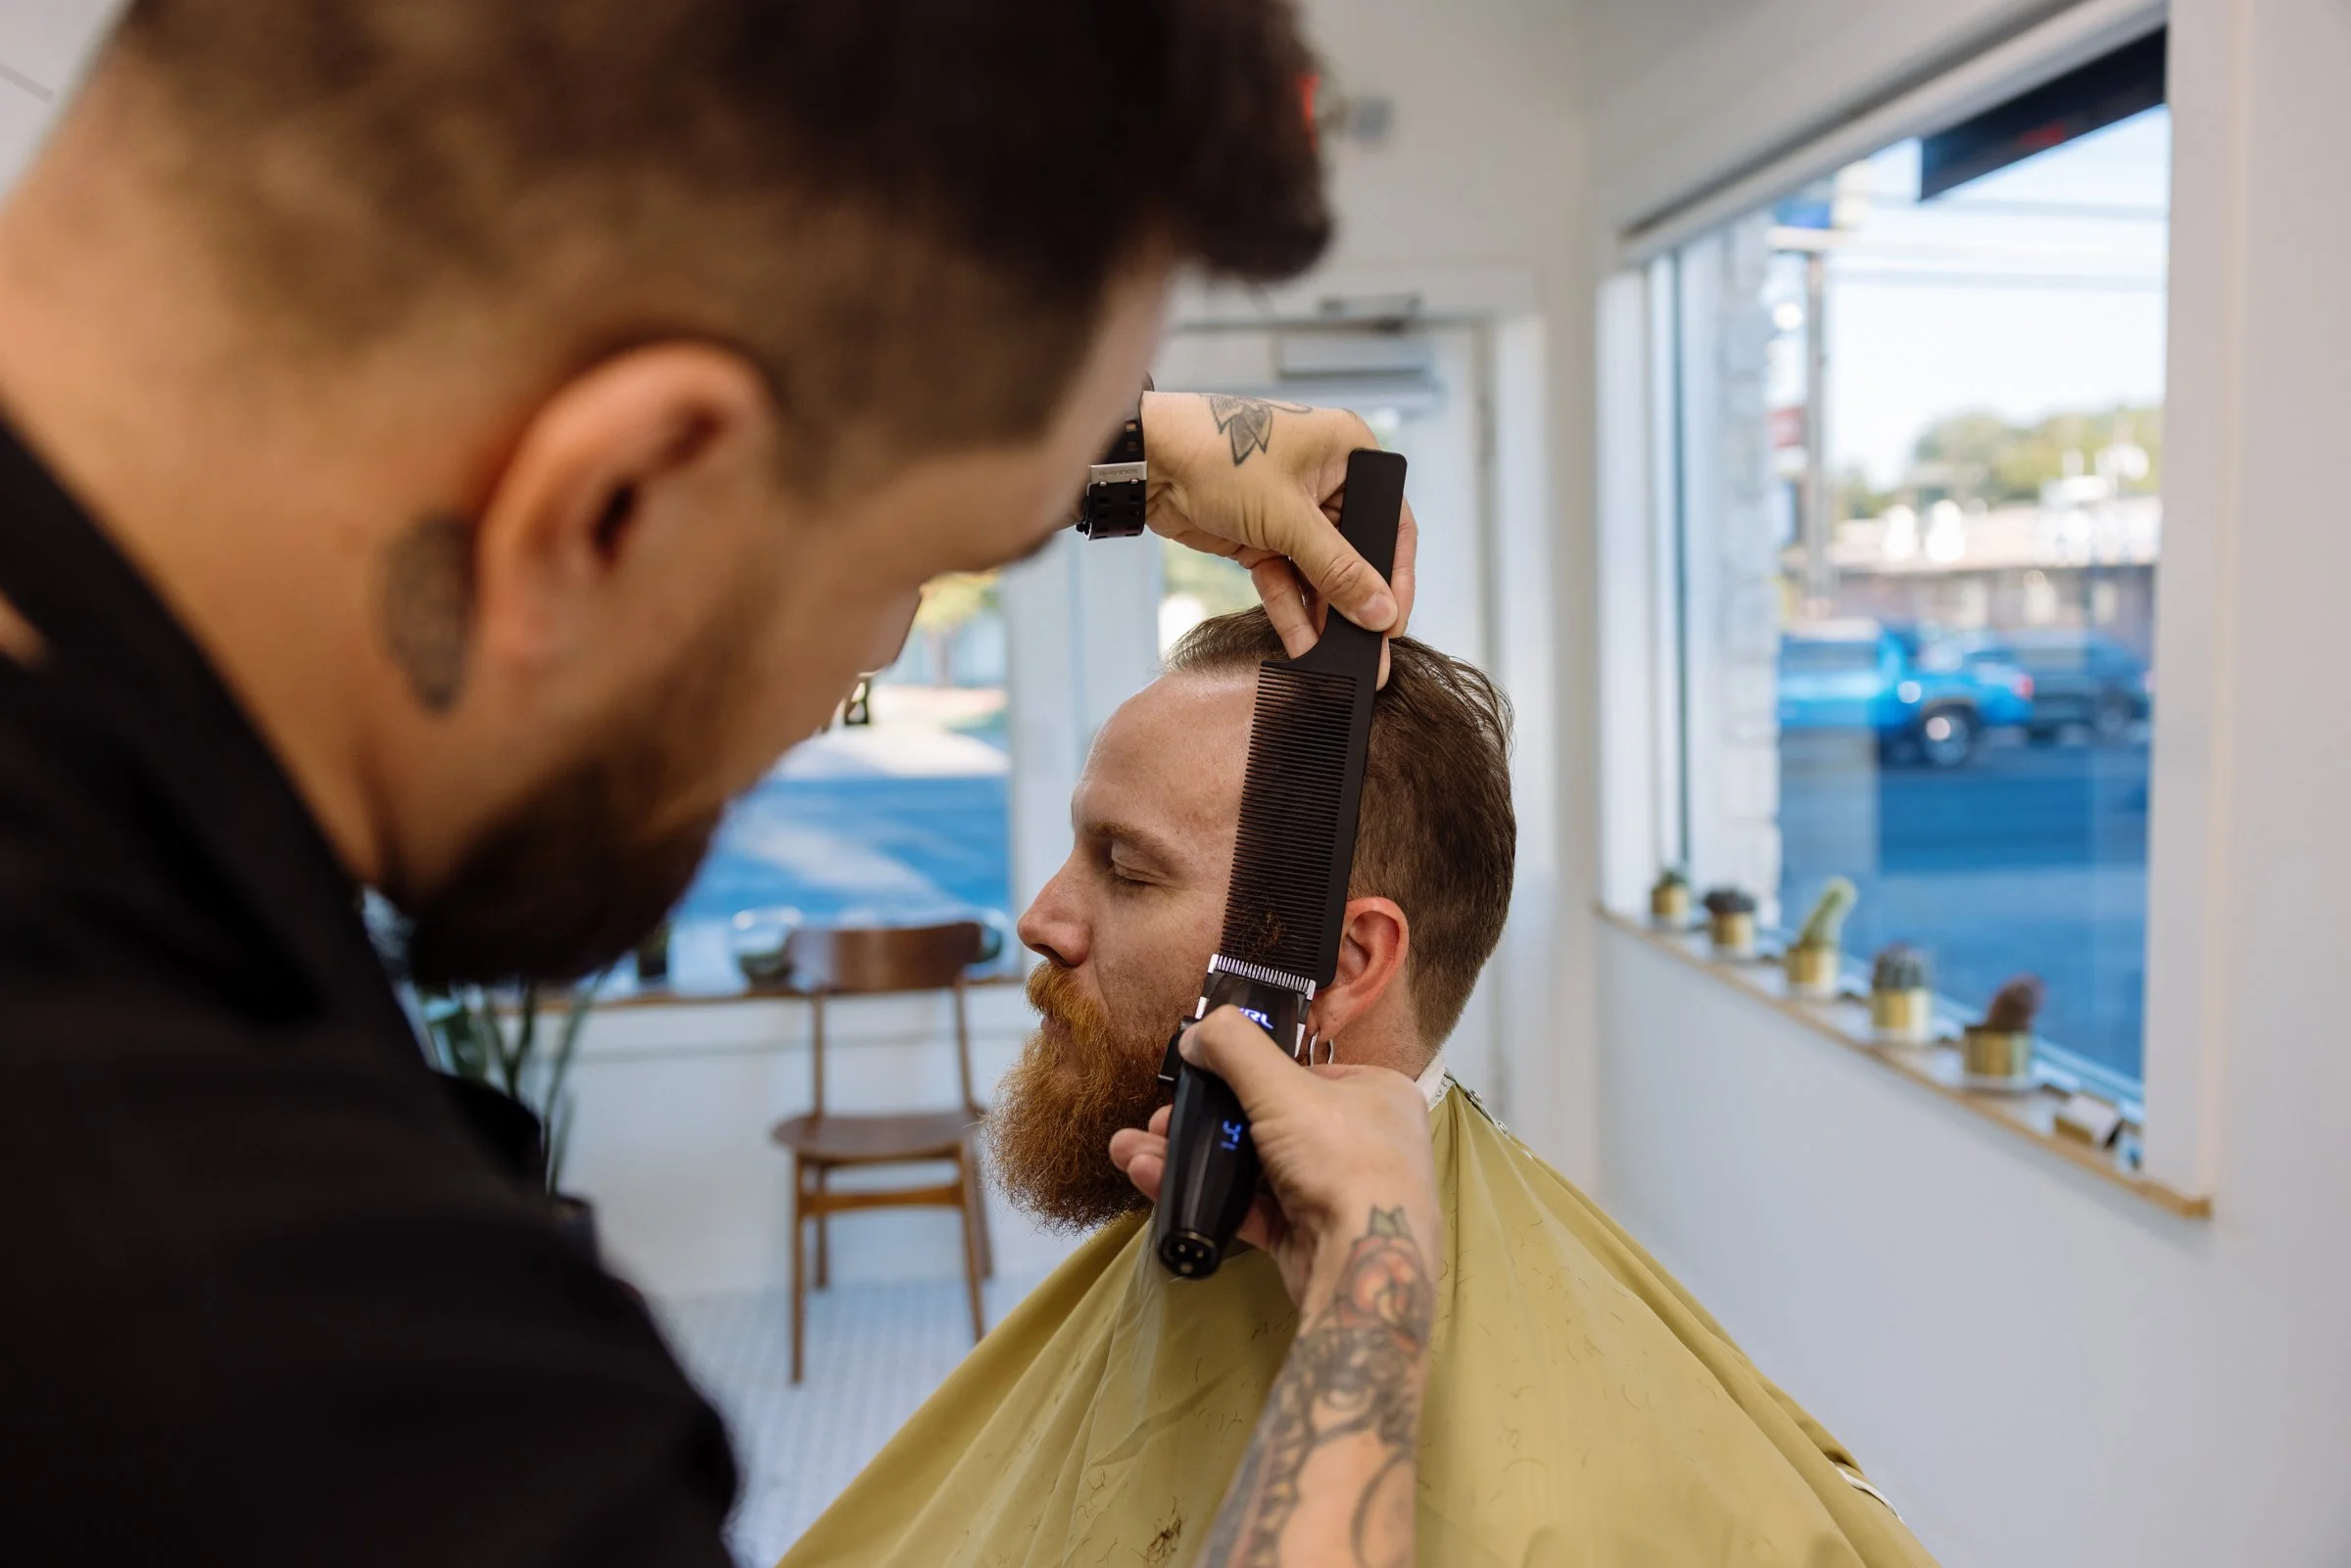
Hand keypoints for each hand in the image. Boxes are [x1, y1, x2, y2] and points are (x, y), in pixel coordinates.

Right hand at [1109, 1006, 1440, 1315]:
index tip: (1197, 1077)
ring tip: (1131, 1152)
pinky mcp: (1305, 1235)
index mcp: (1375, 1094)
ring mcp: (1333, 1192)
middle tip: (1160, 1122)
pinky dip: (1204, 1193)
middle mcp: (1361, 1141)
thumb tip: (1197, 1034)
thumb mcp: (1283, 1087)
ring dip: (1191, 1156)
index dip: (1246, 1073)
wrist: (1363, 1264)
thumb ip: (1235, 1047)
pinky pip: (1247, 1206)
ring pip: (1250, 1165)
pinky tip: (1152, 1180)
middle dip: (1204, 1119)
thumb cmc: (1340, 1158)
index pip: (1302, 1072)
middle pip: (1267, 1119)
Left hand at [1142, 392, 1419, 684]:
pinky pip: (1286, 579)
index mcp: (1349, 453)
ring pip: (1319, 573)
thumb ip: (1338, 570)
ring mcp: (1293, 510)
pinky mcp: (1262, 535)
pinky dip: (1292, 609)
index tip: (1394, 622)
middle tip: (1367, 652)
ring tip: (1335, 659)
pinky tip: (1302, 645)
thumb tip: (1381, 612)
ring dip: (1323, 615)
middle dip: (1355, 604)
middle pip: (1355, 554)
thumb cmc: (1221, 456)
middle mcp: (1327, 480)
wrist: (1149, 458)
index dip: (1395, 576)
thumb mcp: (1289, 518)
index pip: (1390, 523)